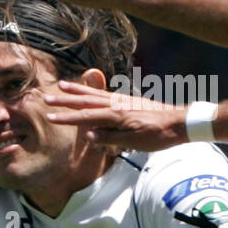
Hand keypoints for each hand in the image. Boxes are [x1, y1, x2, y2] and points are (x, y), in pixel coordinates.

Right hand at [45, 80, 186, 151]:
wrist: (180, 122)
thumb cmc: (159, 135)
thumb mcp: (135, 142)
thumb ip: (111, 138)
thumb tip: (88, 136)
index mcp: (115, 115)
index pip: (86, 117)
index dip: (67, 118)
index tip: (50, 116)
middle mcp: (116, 104)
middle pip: (85, 101)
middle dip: (65, 100)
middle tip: (47, 98)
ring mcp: (122, 100)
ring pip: (94, 94)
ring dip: (77, 91)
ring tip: (62, 85)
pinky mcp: (128, 101)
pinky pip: (105, 94)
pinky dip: (92, 91)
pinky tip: (89, 92)